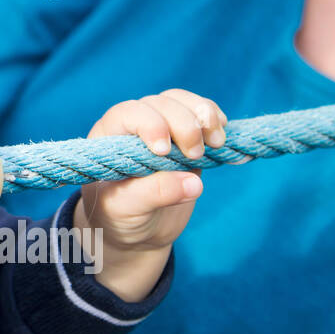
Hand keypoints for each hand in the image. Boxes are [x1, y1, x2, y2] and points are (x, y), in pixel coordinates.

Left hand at [75, 89, 227, 300]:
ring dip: (204, 115)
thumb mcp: (126, 209)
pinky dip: (217, 123)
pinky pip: (202, 117)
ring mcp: (163, 129)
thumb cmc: (118, 217)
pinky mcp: (186, 140)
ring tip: (216, 142)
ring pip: (182, 102)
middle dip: (183, 124)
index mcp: (110, 137)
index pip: (129, 113)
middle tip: (195, 155)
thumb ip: (154, 194)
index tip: (163, 151)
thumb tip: (194, 183)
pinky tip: (224, 141)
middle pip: (161, 103)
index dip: (150, 124)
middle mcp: (135, 127)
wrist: (135, 231)